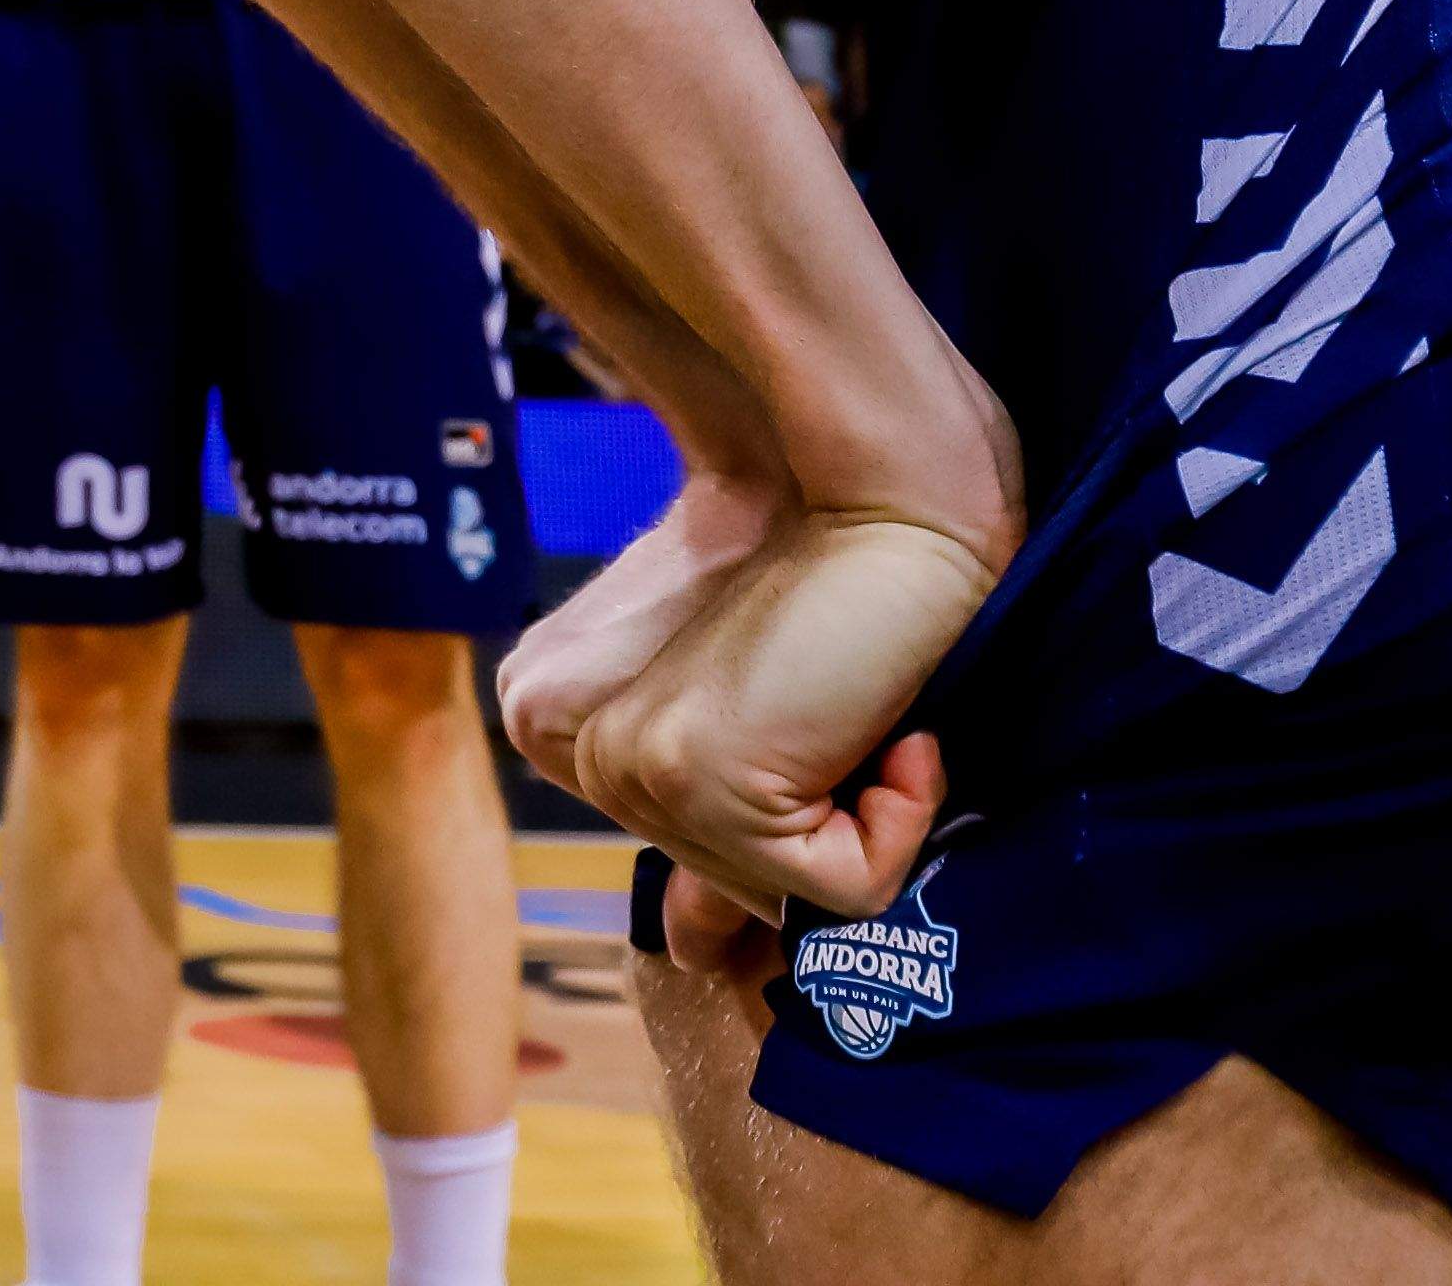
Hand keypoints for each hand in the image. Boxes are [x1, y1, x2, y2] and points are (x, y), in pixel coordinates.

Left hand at [508, 498, 1002, 925]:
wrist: (885, 496)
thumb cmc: (833, 592)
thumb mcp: (757, 726)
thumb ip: (713, 839)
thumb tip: (691, 954)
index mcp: (551, 716)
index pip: (687, 870)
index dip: (791, 815)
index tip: (813, 716)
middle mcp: (555, 737)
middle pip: (733, 889)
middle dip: (820, 819)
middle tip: (844, 706)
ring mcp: (623, 763)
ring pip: (786, 897)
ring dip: (866, 815)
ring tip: (861, 703)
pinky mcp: (692, 775)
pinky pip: (839, 889)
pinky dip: (900, 822)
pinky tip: (892, 726)